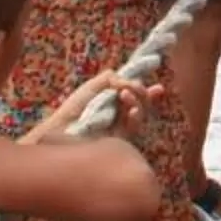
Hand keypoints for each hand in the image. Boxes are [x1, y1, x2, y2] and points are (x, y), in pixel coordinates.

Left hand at [27, 71, 149, 144]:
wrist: (61, 132)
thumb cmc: (72, 110)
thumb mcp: (92, 87)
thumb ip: (111, 79)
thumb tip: (127, 82)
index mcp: (110, 103)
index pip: (133, 96)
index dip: (146, 92)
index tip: (159, 88)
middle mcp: (117, 116)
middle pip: (140, 104)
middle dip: (145, 94)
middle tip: (140, 87)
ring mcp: (119, 129)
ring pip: (139, 114)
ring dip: (138, 102)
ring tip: (125, 94)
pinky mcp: (120, 141)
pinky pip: (134, 127)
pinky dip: (136, 115)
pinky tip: (132, 111)